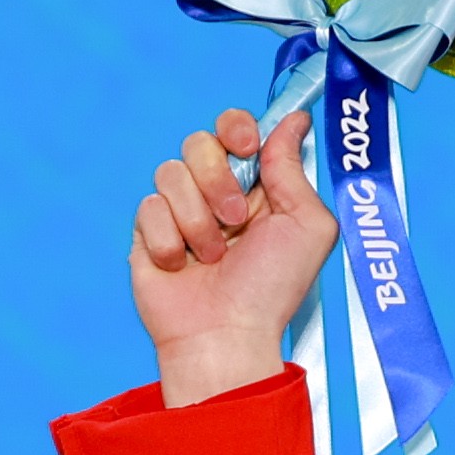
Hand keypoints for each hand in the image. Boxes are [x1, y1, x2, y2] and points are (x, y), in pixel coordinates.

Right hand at [134, 108, 336, 410]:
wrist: (226, 335)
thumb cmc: (271, 290)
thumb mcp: (306, 226)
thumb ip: (293, 169)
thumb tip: (293, 120)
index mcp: (257, 186)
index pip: (236, 128)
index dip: (237, 127)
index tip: (246, 145)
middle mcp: (217, 193)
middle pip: (200, 142)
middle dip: (218, 179)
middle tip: (236, 219)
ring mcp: (180, 211)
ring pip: (170, 171)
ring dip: (197, 218)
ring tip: (213, 256)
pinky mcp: (148, 231)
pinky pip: (147, 206)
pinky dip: (169, 240)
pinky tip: (184, 266)